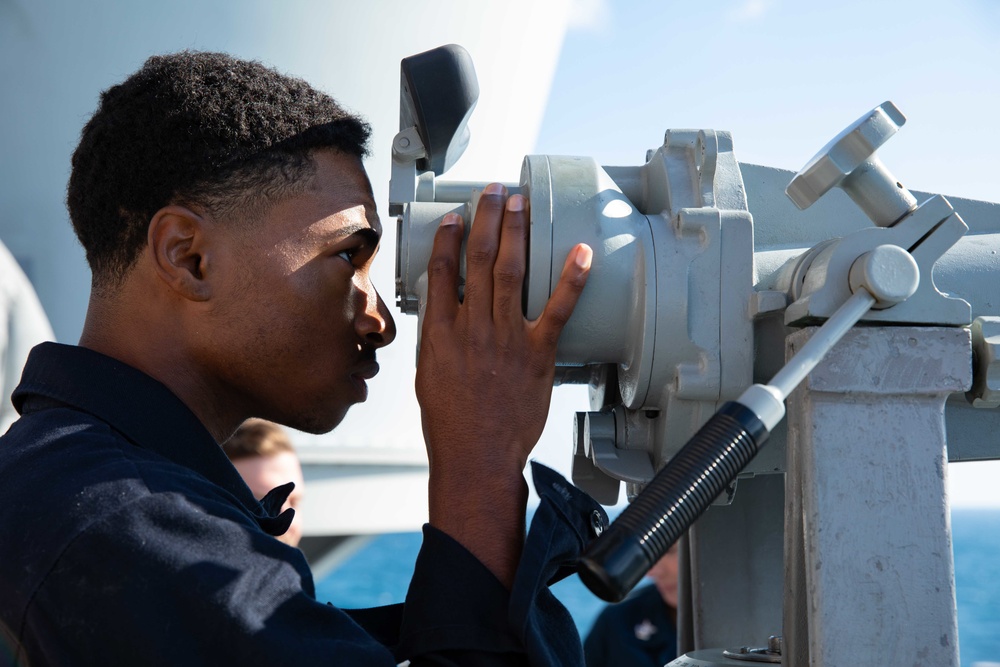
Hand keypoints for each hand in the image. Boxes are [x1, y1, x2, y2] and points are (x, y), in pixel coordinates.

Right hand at [415, 182, 590, 585]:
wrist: (476, 457)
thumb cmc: (450, 424)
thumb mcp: (428, 376)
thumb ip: (437, 340)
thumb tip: (443, 316)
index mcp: (441, 333)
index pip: (442, 271)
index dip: (448, 238)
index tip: (454, 216)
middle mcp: (472, 327)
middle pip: (477, 259)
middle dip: (485, 218)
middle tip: (494, 191)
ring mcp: (506, 338)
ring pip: (510, 272)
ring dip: (516, 232)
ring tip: (520, 203)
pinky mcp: (537, 354)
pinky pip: (557, 309)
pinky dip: (571, 279)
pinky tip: (582, 253)